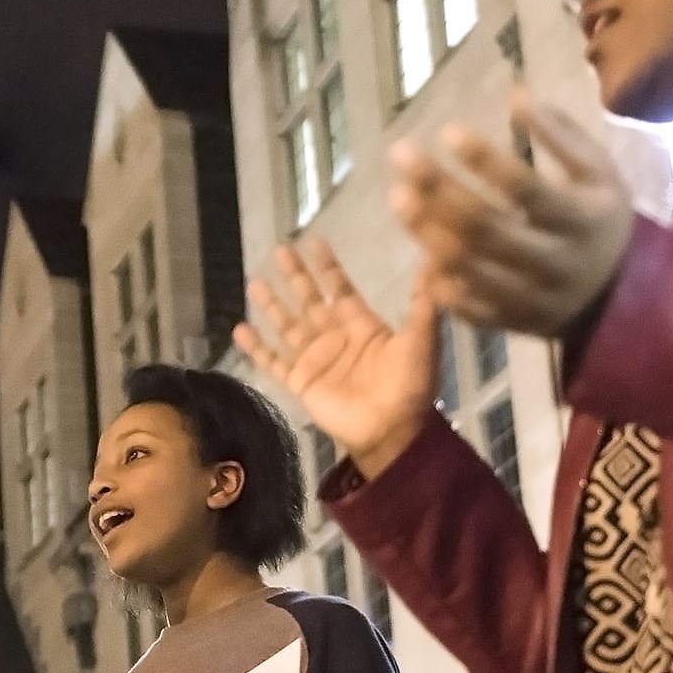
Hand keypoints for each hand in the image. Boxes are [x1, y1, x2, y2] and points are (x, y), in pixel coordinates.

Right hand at [233, 238, 441, 479]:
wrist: (392, 430)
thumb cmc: (410, 387)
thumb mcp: (421, 341)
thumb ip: (422, 305)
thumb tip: (432, 264)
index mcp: (362, 326)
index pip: (340, 288)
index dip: (328, 267)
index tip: (314, 242)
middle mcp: (335, 338)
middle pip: (310, 300)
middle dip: (296, 276)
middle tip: (280, 250)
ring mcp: (315, 360)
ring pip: (288, 325)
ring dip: (272, 305)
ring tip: (255, 282)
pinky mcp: (301, 382)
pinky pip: (274, 361)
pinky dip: (257, 347)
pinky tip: (240, 329)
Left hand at [390, 90, 634, 339]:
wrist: (621, 298)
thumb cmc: (602, 219)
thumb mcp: (600, 173)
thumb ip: (563, 135)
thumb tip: (517, 94)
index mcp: (581, 220)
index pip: (526, 189)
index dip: (484, 161)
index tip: (447, 132)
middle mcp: (554, 262)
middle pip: (485, 228)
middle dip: (438, 190)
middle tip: (402, 157)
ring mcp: (530, 298)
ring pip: (468, 268)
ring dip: (426, 232)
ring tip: (399, 197)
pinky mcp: (512, 324)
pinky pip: (465, 306)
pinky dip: (438, 279)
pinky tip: (420, 248)